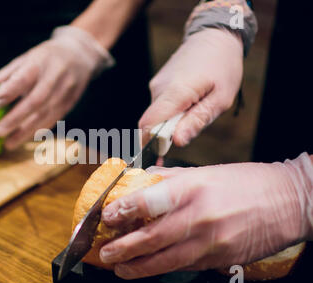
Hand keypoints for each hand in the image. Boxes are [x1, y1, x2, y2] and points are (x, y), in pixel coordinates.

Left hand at [0, 26, 113, 150]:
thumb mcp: (28, 56)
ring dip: (25, 131)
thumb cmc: (48, 56)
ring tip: (9, 143)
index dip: (7, 92)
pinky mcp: (69, 104)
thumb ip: (9, 73)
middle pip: (35, 101)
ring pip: (45, 115)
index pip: (23, 79)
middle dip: (16, 118)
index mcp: (40, 62)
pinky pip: (53, 120)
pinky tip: (25, 138)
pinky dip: (38, 131)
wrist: (81, 55)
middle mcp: (55, 77)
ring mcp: (65, 92)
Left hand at [99, 153, 312, 279]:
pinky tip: (149, 268)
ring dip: (138, 267)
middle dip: (124, 248)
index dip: (125, 209)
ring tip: (120, 269)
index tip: (107, 215)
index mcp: (194, 187)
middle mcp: (200, 215)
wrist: (289, 203)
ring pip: (166, 260)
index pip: (150, 199)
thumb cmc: (246, 182)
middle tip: (105, 253)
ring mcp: (211, 241)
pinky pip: (185, 266)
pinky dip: (163, 268)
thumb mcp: (206, 171)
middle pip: (153, 236)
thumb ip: (171, 179)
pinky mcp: (220, 259)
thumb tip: (143, 181)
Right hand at [139, 28, 242, 146]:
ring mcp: (156, 85)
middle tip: (187, 134)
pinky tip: (189, 103)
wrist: (214, 37)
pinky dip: (170, 113)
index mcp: (176, 92)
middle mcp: (160, 88)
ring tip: (195, 111)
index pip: (150, 124)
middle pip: (152, 123)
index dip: (151, 143)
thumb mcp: (220, 99)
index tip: (159, 156)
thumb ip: (197, 121)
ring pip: (156, 116)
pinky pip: (160, 107)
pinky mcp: (158, 84)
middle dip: (164, 136)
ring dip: (170, 123)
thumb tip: (176, 142)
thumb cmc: (222, 67)